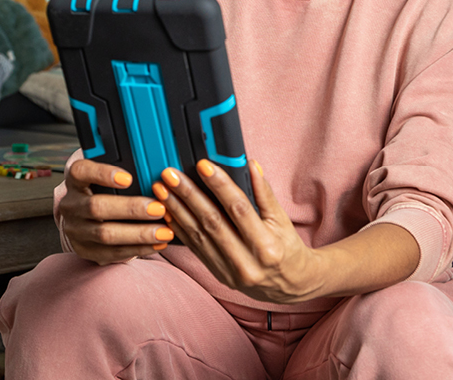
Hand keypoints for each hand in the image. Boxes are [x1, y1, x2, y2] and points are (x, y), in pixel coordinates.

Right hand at [58, 159, 173, 265]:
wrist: (85, 217)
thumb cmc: (104, 190)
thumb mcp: (108, 176)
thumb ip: (126, 170)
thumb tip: (155, 167)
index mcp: (75, 180)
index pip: (81, 172)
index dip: (103, 174)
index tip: (128, 178)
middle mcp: (71, 205)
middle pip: (97, 207)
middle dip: (131, 208)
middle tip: (159, 208)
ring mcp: (75, 230)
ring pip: (105, 234)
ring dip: (139, 234)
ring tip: (164, 231)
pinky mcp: (85, 250)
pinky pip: (112, 252)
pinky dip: (138, 248)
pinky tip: (157, 243)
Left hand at [154, 160, 324, 303]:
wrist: (291, 286)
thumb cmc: (288, 248)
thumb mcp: (282, 220)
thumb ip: (265, 193)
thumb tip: (250, 164)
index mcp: (267, 246)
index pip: (238, 209)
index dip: (220, 185)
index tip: (203, 165)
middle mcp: (247, 263)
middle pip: (212, 222)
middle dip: (188, 195)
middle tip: (170, 175)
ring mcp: (230, 272)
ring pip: (198, 235)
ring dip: (177, 210)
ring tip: (161, 190)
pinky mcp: (218, 275)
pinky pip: (195, 249)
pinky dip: (180, 229)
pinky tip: (168, 212)